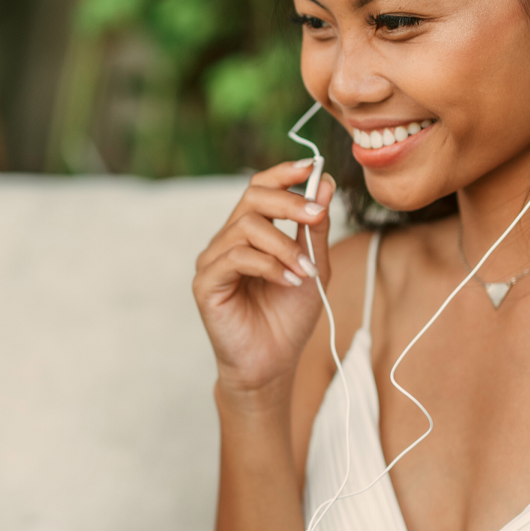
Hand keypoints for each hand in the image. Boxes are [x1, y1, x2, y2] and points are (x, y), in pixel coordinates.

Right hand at [193, 161, 335, 398]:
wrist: (272, 363)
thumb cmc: (288, 316)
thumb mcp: (313, 266)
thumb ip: (315, 228)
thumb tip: (323, 182)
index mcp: (251, 232)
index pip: (260, 188)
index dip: (283, 173)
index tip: (310, 167)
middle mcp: (228, 240)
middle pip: (252, 198)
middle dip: (288, 202)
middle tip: (316, 215)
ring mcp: (213, 260)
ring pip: (246, 227)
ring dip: (284, 245)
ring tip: (306, 271)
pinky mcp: (206, 283)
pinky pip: (236, 258)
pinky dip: (269, 266)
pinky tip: (290, 282)